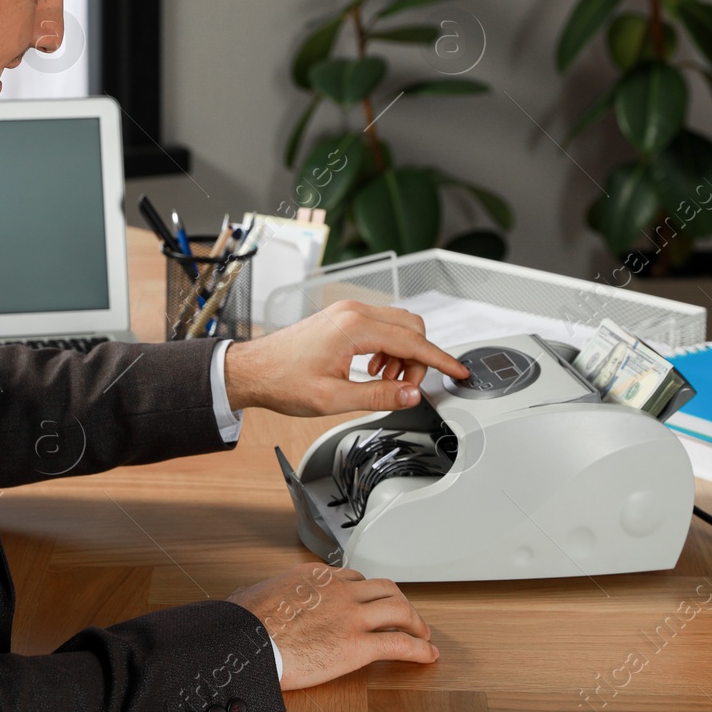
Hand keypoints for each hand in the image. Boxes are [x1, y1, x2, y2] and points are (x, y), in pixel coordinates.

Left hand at [222, 300, 468, 414]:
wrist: (252, 370)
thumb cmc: (282, 381)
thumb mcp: (333, 399)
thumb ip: (379, 396)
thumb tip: (412, 395)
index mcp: (354, 327)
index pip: (413, 342)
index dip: (441, 360)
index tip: (459, 372)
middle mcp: (354, 312)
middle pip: (411, 327)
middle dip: (419, 359)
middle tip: (404, 387)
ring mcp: (348, 312)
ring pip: (398, 326)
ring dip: (403, 354)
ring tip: (385, 381)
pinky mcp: (342, 318)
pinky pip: (381, 326)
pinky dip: (388, 348)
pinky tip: (374, 370)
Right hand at [227, 563, 437, 690]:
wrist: (246, 643)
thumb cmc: (244, 624)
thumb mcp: (252, 594)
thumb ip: (261, 593)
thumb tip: (247, 595)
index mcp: (314, 577)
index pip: (353, 578)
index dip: (367, 591)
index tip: (371, 601)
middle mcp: (338, 590)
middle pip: (383, 587)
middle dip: (400, 601)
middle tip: (407, 616)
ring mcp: (351, 616)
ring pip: (399, 609)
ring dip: (416, 622)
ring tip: (423, 635)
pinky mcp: (357, 645)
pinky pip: (398, 644)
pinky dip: (419, 649)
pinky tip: (427, 655)